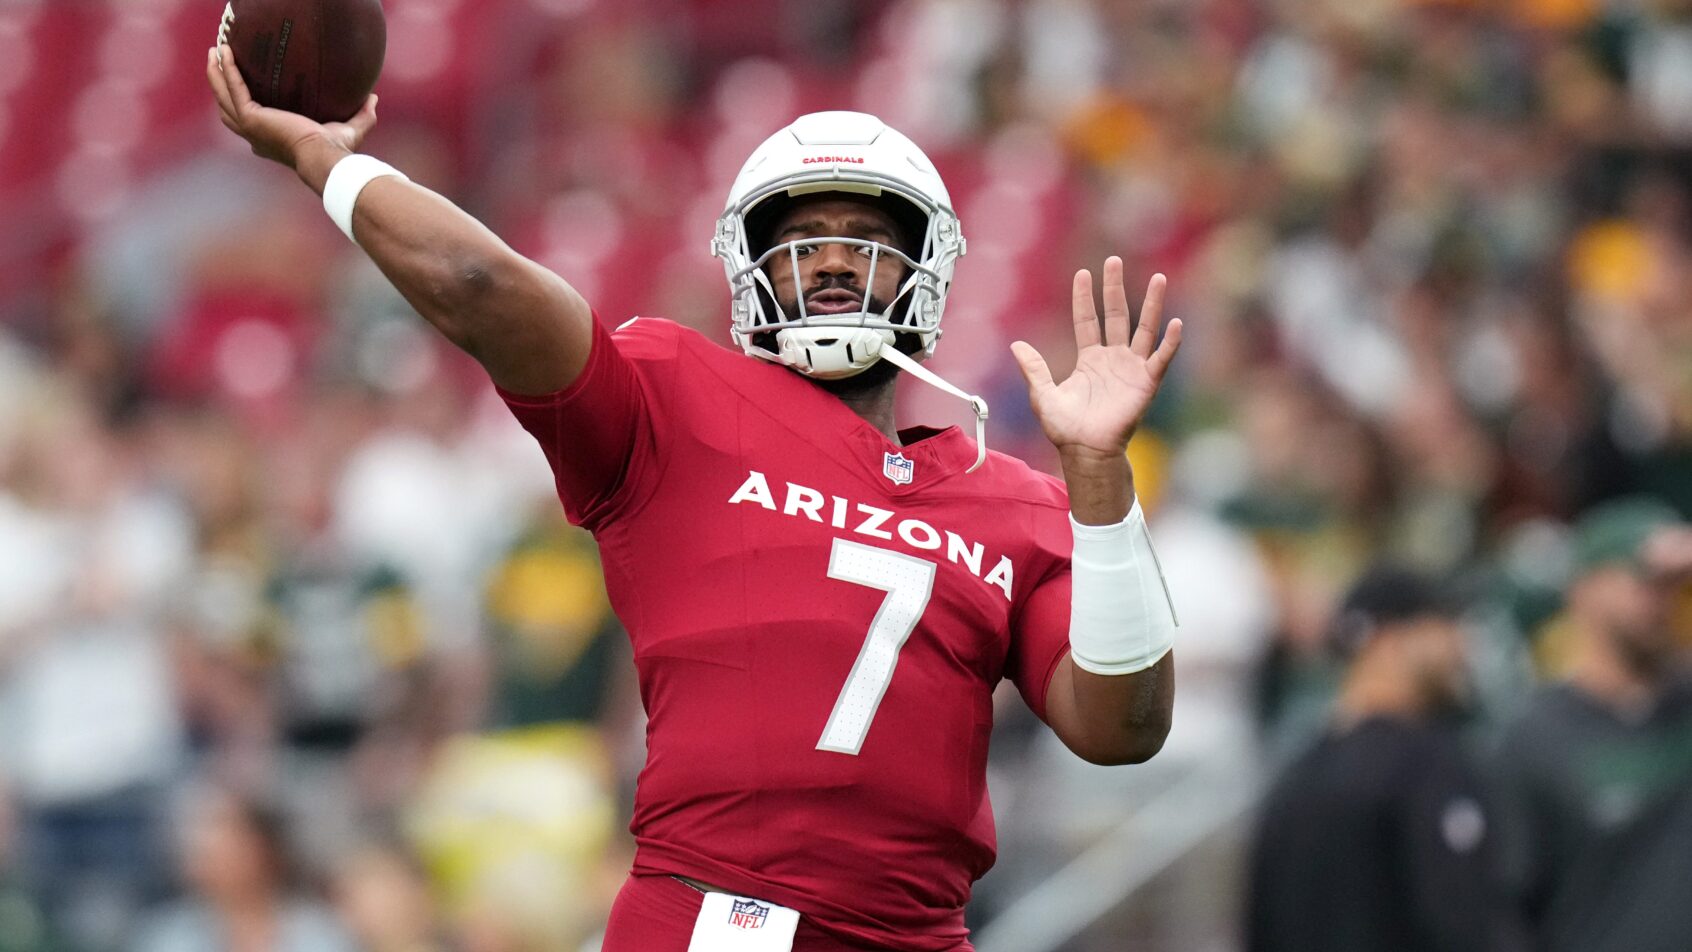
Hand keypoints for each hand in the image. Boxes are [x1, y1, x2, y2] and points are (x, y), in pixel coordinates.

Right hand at [206, 43, 376, 190]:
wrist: (326, 157)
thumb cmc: (338, 150)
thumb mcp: (350, 129)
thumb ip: (361, 115)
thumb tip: (373, 98)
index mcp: (271, 140)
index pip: (250, 123)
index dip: (241, 106)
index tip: (241, 88)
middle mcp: (256, 136)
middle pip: (227, 107)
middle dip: (220, 85)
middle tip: (218, 61)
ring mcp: (250, 127)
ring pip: (223, 96)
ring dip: (216, 74)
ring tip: (215, 51)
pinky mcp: (250, 117)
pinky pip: (233, 88)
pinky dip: (227, 70)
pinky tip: (225, 52)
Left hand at [1011, 257, 1181, 463]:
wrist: (1086, 452)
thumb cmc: (1066, 428)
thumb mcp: (1043, 395)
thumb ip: (1033, 369)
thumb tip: (1016, 345)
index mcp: (1089, 359)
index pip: (1087, 320)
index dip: (1084, 298)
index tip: (1082, 273)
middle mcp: (1113, 358)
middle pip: (1117, 315)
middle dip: (1115, 288)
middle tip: (1114, 261)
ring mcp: (1131, 368)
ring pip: (1144, 329)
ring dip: (1152, 304)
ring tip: (1158, 278)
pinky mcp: (1146, 383)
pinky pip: (1160, 358)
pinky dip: (1169, 342)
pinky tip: (1175, 322)